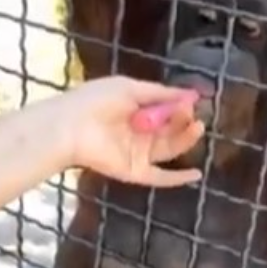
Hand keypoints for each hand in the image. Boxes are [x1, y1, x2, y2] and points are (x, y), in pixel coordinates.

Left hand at [65, 75, 204, 186]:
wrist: (70, 127)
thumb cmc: (96, 102)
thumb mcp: (130, 88)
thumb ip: (161, 92)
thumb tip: (192, 94)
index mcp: (138, 109)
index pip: (167, 109)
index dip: (180, 105)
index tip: (191, 100)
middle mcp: (141, 132)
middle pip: (172, 128)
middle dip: (183, 120)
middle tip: (189, 113)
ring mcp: (139, 153)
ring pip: (170, 148)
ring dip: (186, 139)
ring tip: (196, 127)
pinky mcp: (135, 171)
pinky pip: (160, 177)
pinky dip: (178, 179)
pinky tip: (196, 174)